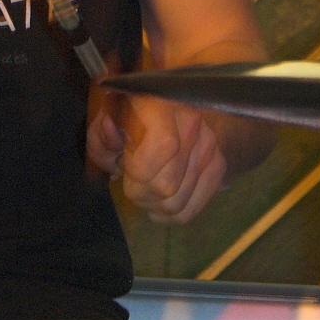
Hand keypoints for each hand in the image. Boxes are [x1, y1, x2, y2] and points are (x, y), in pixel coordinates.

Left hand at [87, 95, 226, 223]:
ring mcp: (209, 145)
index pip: (164, 147)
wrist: (156, 111)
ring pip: (177, 203)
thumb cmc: (123, 116)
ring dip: (151, 205)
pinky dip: (169, 215)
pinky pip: (192, 209)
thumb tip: (114, 135)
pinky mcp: (217, 165)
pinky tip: (157, 202)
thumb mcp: (103, 122)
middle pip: (167, 185)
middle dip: (138, 192)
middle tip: (131, 180)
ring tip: (143, 189)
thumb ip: (102, 135)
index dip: (139, 169)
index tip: (125, 166)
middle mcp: (192, 123)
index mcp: (162, 104)